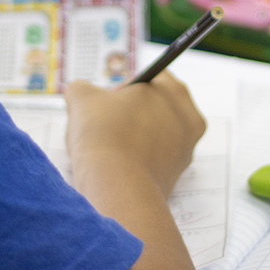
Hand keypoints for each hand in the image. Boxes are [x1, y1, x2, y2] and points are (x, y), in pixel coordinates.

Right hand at [65, 73, 205, 198]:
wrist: (116, 189)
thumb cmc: (104, 136)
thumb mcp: (82, 98)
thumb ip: (82, 88)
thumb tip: (79, 94)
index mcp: (174, 92)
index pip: (148, 79)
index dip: (122, 89)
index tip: (105, 102)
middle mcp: (189, 120)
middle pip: (152, 109)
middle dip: (128, 115)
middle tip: (103, 124)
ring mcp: (185, 151)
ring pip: (151, 136)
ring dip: (129, 139)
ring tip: (105, 148)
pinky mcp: (175, 178)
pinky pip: (150, 162)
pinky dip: (133, 162)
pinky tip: (114, 166)